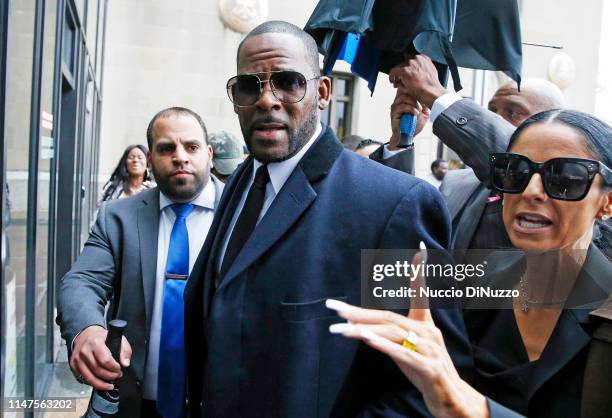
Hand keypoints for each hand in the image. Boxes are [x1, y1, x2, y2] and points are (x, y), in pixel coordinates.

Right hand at [70, 325, 131, 390]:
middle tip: (117, 376)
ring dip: (101, 384)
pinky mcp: (73, 366)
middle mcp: (84, 351)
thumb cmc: (103, 338)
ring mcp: (77, 359)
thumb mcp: (118, 339)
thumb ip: (125, 351)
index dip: (114, 368)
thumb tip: (125, 364)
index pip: (105, 360)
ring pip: (89, 378)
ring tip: (110, 385)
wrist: (86, 335)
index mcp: (95, 343)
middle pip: (98, 370)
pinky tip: (100, 382)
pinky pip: (83, 379)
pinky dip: (93, 383)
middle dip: (110, 376)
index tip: (120, 370)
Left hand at [327, 245, 488, 417]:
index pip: (421, 294)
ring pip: (392, 333)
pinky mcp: (429, 368)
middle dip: (358, 312)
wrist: (451, 400)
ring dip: (363, 330)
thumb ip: (389, 336)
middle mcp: (429, 333)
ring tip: (339, 328)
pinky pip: (403, 354)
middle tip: (333, 308)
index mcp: (425, 326)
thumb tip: (361, 326)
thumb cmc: (425, 372)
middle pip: (389, 317)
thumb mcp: (406, 350)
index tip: (420, 249)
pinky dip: (384, 345)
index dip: (419, 273)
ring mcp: (431, 350)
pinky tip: (366, 339)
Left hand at [389, 55, 447, 108]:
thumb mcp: (429, 74)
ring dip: (397, 76)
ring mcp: (411, 64)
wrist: (432, 92)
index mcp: (424, 58)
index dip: (407, 68)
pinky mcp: (405, 70)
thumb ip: (422, 70)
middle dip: (401, 72)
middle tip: (399, 80)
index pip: (412, 60)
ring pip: (399, 67)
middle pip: (404, 63)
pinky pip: (393, 71)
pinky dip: (391, 77)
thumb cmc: (432, 87)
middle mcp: (417, 59)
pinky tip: (392, 82)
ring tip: (396, 84)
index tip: (406, 75)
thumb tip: (414, 74)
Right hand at [389, 91, 430, 150]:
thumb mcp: (424, 112)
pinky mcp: (393, 113)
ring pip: (404, 97)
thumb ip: (424, 103)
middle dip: (415, 95)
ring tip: (419, 110)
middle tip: (422, 104)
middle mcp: (398, 101)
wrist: (409, 136)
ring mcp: (395, 106)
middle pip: (405, 89)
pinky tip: (416, 113)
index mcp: (405, 99)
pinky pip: (402, 106)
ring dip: (414, 103)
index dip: (414, 87)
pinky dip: (411, 109)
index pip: (407, 86)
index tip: (423, 94)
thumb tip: (429, 94)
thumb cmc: (415, 125)